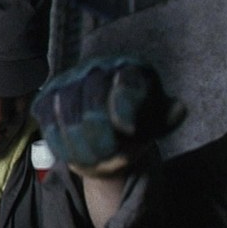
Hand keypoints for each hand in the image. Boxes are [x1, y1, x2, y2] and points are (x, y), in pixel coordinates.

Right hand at [31, 55, 185, 167]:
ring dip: (80, 143)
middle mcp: (98, 67)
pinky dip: (60, 142)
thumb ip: (168, 117)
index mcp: (131, 69)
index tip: (129, 130)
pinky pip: (48, 119)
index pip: (124, 82)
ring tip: (96, 160)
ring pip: (67, 111)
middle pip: (91, 98)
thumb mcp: (158, 122)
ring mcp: (71, 80)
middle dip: (99, 132)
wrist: (109, 132)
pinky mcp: (49, 97)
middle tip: (110, 154)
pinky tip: (75, 154)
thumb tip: (179, 109)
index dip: (124, 106)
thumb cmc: (138, 124)